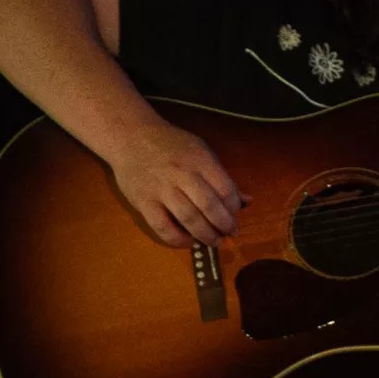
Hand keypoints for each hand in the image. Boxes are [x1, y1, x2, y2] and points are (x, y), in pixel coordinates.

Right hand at [106, 119, 247, 247]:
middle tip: (229, 234)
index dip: (234, 209)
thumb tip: (247, 200)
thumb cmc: (171, 144)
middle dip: (224, 225)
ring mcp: (161, 189)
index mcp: (200, 160)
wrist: (130, 136)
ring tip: (214, 241)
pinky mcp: (143, 202)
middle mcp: (182, 174)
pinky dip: (178, 239)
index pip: (225, 190)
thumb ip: (222, 176)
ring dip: (206, 235)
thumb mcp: (201, 151)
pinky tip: (188, 241)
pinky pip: (163, 227)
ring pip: (189, 219)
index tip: (235, 217)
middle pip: (210, 207)